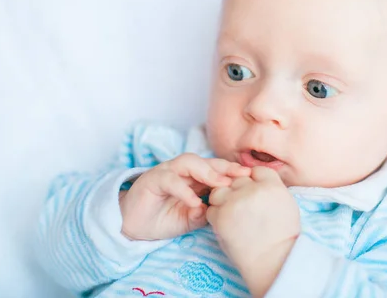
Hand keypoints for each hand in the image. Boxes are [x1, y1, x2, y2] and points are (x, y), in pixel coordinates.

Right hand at [119, 153, 249, 240]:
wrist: (134, 224)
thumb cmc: (164, 218)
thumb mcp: (191, 219)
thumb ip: (207, 213)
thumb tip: (223, 210)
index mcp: (195, 178)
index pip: (217, 169)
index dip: (234, 172)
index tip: (253, 178)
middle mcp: (182, 171)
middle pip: (207, 161)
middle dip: (226, 168)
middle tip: (243, 176)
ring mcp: (167, 172)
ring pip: (189, 162)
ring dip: (206, 172)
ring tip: (221, 185)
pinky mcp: (152, 180)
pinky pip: (170, 180)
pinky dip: (183, 190)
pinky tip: (194, 202)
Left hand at [207, 167, 299, 296]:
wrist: (272, 261)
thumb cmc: (282, 236)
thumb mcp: (287, 204)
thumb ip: (271, 188)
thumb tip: (257, 180)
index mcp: (272, 185)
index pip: (256, 171)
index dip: (253, 181)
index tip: (254, 193)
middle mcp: (252, 189)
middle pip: (237, 179)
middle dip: (237, 190)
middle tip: (242, 208)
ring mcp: (235, 202)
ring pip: (219, 190)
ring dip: (222, 200)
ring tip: (232, 215)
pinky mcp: (221, 216)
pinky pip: (211, 209)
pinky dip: (216, 216)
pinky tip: (227, 226)